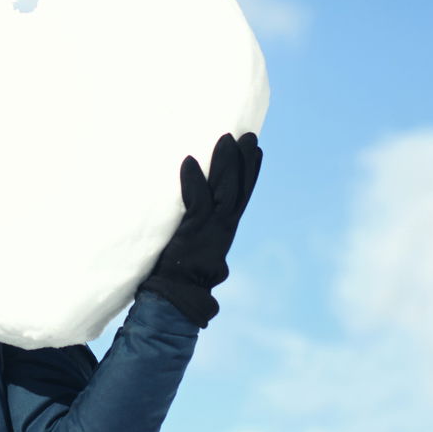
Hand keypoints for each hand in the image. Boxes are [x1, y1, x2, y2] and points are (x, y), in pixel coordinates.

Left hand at [140, 132, 262, 327]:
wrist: (176, 296)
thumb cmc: (178, 273)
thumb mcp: (193, 245)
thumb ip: (197, 229)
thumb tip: (197, 215)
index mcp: (223, 229)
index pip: (240, 195)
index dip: (249, 172)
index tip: (256, 149)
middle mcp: (222, 227)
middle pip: (237, 188)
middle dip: (244, 161)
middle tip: (250, 135)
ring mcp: (209, 229)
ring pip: (222, 191)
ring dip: (225, 164)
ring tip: (227, 139)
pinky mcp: (193, 232)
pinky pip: (195, 202)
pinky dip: (193, 181)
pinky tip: (189, 161)